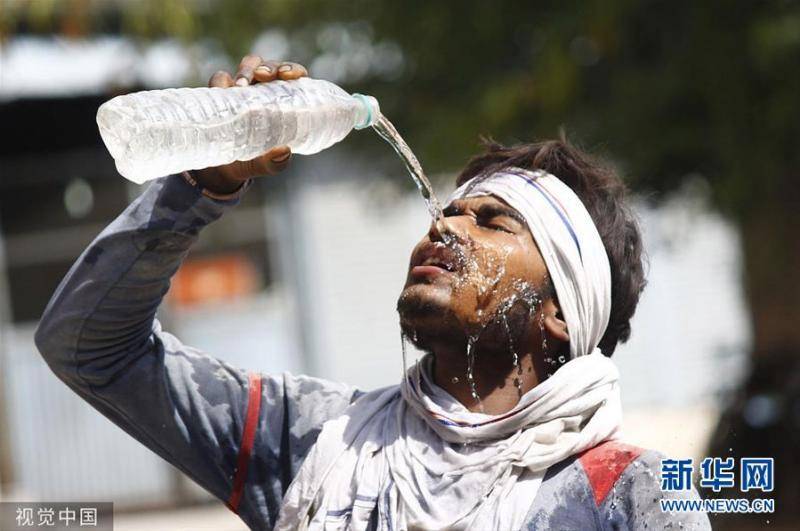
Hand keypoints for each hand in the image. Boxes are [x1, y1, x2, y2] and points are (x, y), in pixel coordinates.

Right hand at [192, 54, 308, 193]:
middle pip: (269, 66)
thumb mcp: (264, 165)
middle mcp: (263, 89)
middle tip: (263, 77)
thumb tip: (284, 151)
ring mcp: (242, 88)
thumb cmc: (252, 160)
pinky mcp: (220, 92)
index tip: (290, 75)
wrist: (221, 168)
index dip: (293, 69)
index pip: (291, 76)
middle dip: (268, 67)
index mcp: (281, 100)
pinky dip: (221, 82)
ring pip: (247, 66)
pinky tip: (222, 91)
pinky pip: (220, 79)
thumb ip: (274, 163)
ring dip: (246, 70)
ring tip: (241, 86)